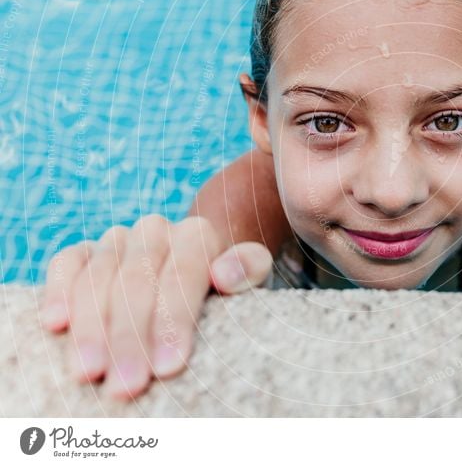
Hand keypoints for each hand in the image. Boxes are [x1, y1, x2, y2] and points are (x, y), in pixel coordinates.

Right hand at [40, 215, 272, 399]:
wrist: (197, 271)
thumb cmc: (226, 290)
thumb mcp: (251, 279)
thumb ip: (249, 268)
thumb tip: (224, 275)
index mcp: (197, 234)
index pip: (185, 271)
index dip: (174, 319)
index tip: (169, 368)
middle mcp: (156, 230)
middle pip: (138, 278)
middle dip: (130, 336)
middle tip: (125, 386)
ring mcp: (118, 239)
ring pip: (100, 273)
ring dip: (91, 326)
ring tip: (87, 373)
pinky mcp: (85, 252)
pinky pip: (66, 263)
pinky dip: (59, 290)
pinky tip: (55, 324)